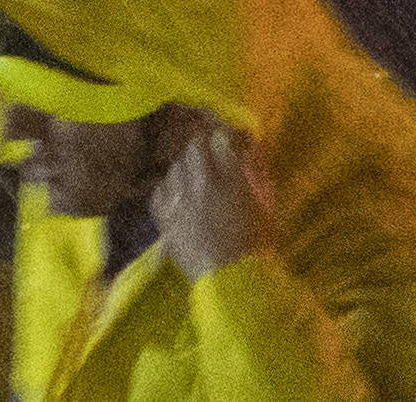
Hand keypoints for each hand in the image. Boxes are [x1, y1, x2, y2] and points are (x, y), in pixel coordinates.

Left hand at [153, 111, 270, 280]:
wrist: (228, 278)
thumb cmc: (251, 243)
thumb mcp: (256, 204)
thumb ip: (244, 173)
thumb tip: (235, 148)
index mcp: (231, 181)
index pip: (218, 140)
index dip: (217, 138)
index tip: (218, 140)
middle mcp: (203, 185)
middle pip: (192, 149)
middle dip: (198, 150)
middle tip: (204, 160)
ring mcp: (180, 200)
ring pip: (174, 168)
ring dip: (182, 170)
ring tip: (191, 183)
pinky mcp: (164, 216)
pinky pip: (159, 189)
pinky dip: (167, 190)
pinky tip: (177, 198)